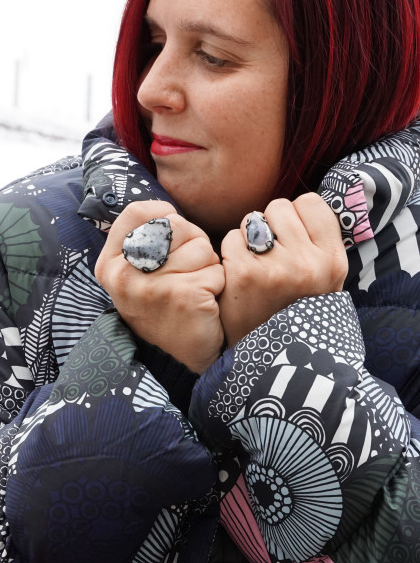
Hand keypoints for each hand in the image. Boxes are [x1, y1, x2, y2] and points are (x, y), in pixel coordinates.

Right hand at [94, 202, 224, 373]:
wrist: (176, 360)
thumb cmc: (163, 308)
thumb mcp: (136, 275)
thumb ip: (142, 242)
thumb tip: (165, 210)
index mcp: (110, 265)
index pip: (136, 212)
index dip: (163, 215)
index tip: (172, 232)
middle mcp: (124, 275)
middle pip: (175, 225)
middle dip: (191, 244)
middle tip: (184, 274)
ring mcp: (152, 286)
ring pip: (201, 248)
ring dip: (208, 267)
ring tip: (193, 290)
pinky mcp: (183, 296)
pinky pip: (216, 271)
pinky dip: (218, 285)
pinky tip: (203, 304)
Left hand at [219, 193, 347, 345]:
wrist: (266, 360)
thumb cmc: (291, 314)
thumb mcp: (322, 282)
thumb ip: (316, 243)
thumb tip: (299, 206)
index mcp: (332, 261)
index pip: (310, 203)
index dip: (295, 216)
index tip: (290, 238)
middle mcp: (308, 263)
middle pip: (279, 207)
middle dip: (269, 226)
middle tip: (268, 257)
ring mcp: (276, 269)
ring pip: (252, 220)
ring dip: (247, 238)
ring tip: (254, 267)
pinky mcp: (244, 275)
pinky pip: (230, 239)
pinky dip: (229, 255)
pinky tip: (237, 277)